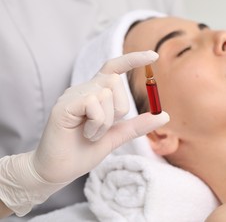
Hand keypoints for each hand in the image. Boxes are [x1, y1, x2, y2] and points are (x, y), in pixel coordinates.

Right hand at [0, 51, 168, 216]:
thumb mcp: (116, 136)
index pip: (115, 68)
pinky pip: (93, 104)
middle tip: (104, 128)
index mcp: (96, 93)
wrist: (59, 170)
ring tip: (92, 134)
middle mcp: (84, 89)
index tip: (153, 56)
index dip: (133, 59)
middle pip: (115, 81)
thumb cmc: (84, 151)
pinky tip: (85, 134)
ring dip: (106, 122)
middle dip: (119, 108)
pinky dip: (97, 124)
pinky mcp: (64, 106)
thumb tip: (164, 115)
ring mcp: (72, 96)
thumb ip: (137, 125)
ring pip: (106, 94)